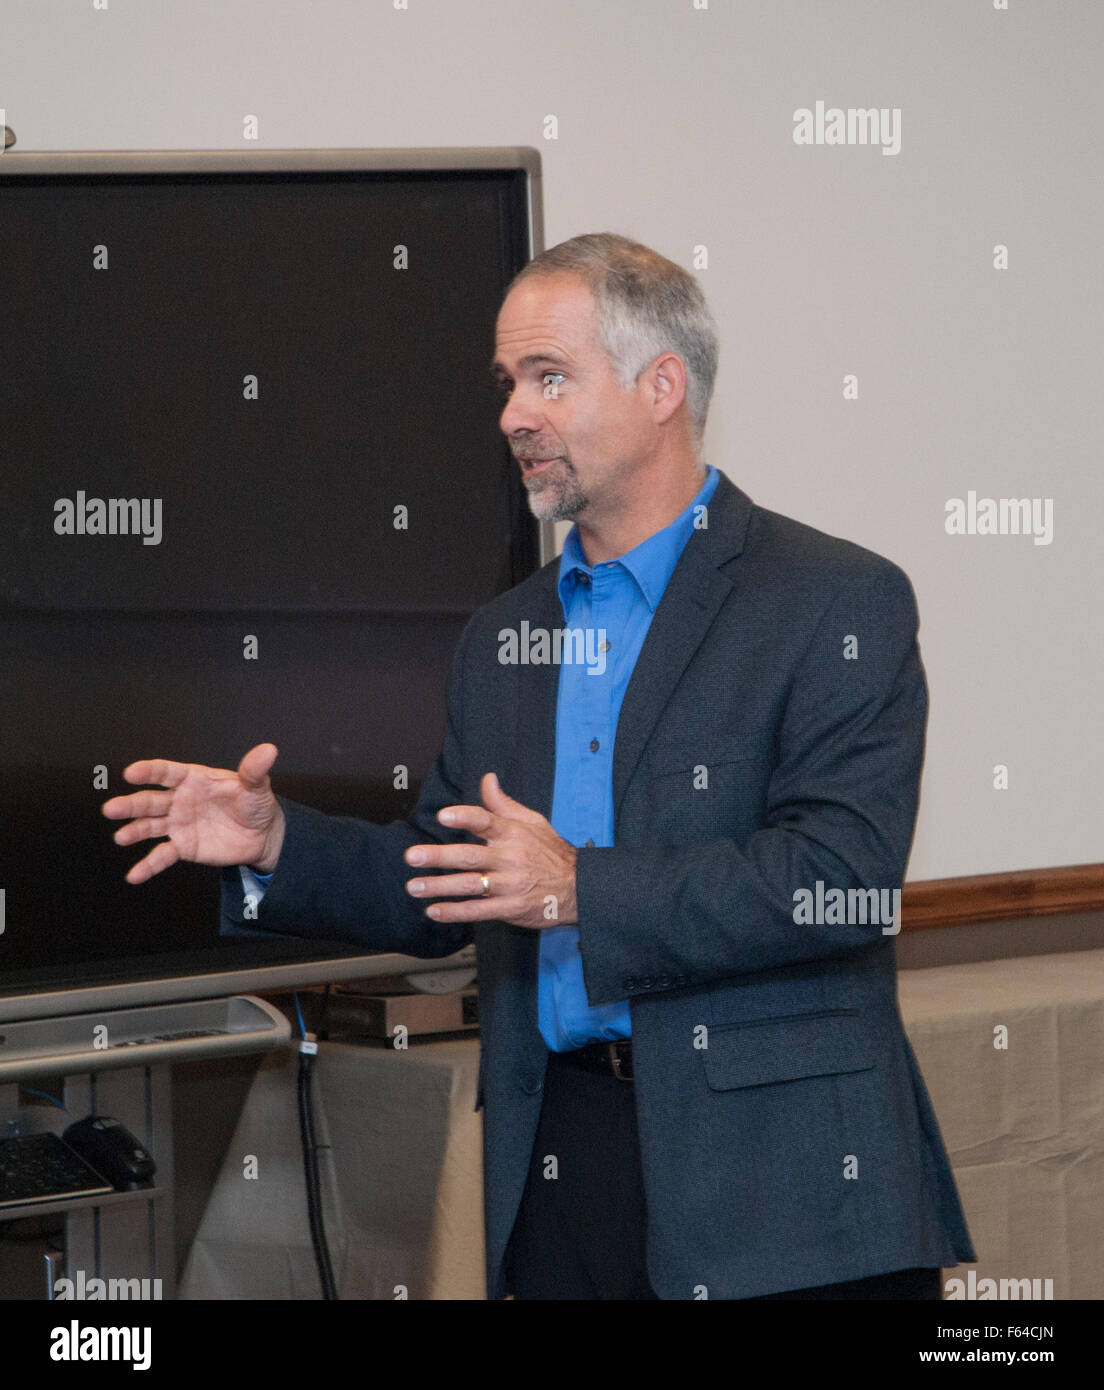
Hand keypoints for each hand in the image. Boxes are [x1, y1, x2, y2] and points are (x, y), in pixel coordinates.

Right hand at [101, 743, 286, 883]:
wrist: (262, 835)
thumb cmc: (255, 804)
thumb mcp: (257, 786)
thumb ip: (255, 770)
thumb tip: (268, 750)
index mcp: (194, 779)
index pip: (166, 772)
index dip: (149, 771)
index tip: (131, 772)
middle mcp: (180, 800)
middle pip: (150, 801)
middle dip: (131, 805)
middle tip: (111, 809)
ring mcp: (178, 824)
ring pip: (150, 826)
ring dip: (133, 831)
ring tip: (121, 837)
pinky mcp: (183, 846)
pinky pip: (162, 856)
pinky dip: (148, 866)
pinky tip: (134, 875)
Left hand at [404, 772, 577, 929]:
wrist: (578, 888)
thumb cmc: (550, 852)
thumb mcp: (532, 821)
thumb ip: (503, 804)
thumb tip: (487, 779)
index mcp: (513, 834)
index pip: (486, 822)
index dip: (465, 818)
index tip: (443, 816)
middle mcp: (510, 858)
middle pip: (470, 857)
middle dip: (439, 856)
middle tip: (412, 856)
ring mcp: (510, 885)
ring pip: (470, 885)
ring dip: (439, 886)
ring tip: (413, 886)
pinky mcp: (511, 908)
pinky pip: (479, 910)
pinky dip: (455, 911)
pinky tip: (434, 910)